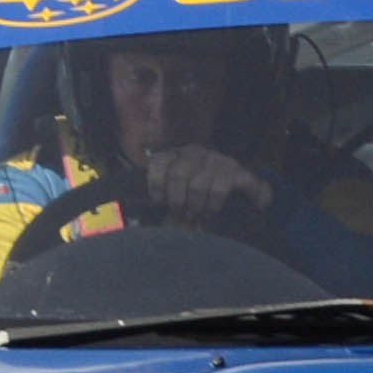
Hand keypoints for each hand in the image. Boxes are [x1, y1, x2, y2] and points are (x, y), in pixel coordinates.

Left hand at [125, 144, 271, 223]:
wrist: (241, 190)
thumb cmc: (199, 193)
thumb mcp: (178, 188)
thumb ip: (159, 196)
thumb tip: (131, 217)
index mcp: (179, 154)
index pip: (160, 162)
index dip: (156, 184)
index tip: (159, 202)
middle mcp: (199, 153)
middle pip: (179, 175)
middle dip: (177, 200)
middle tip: (180, 215)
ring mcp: (220, 161)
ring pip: (200, 185)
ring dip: (196, 207)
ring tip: (197, 218)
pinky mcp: (240, 173)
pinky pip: (222, 189)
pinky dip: (216, 206)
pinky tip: (213, 216)